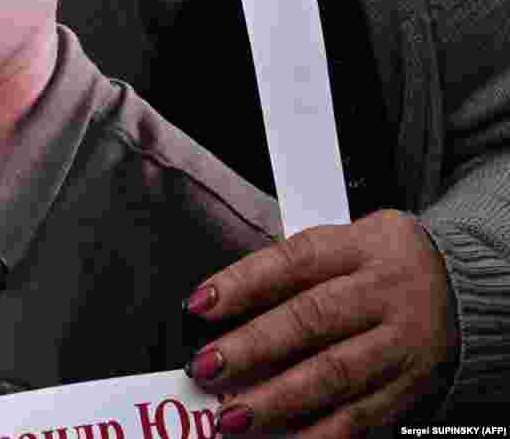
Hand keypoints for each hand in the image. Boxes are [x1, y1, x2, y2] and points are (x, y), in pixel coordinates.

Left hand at [181, 210, 458, 436]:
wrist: (466, 288)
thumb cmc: (382, 264)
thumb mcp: (344, 244)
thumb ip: (289, 271)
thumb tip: (219, 306)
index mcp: (361, 247)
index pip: (294, 261)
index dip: (242, 283)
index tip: (198, 305)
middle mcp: (385, 293)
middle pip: (312, 319)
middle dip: (253, 347)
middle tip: (206, 367)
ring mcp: (402, 343)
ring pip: (335, 374)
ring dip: (278, 400)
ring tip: (233, 416)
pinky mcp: (411, 387)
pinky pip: (362, 416)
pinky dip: (319, 434)